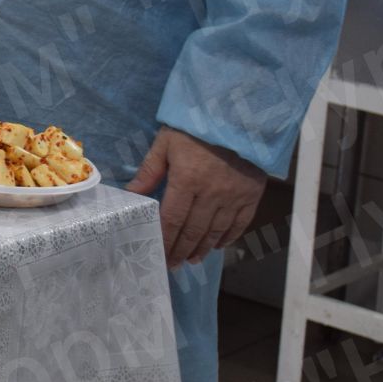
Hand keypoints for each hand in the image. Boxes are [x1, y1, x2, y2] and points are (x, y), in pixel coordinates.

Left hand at [126, 127, 266, 267]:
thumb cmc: (196, 128)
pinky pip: (239, 224)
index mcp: (187, 180)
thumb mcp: (166, 142)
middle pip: (193, 231)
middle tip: (172, 264)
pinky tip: (217, 245)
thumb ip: (150, 170)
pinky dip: (227, 238)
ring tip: (191, 259)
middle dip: (181, 250)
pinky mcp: (251, 195)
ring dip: (202, 248)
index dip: (165, 240)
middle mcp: (211, 194)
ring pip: (216, 231)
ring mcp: (233, 197)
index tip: (159, 254)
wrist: (238, 117)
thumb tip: (132, 194)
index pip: (172, 219)